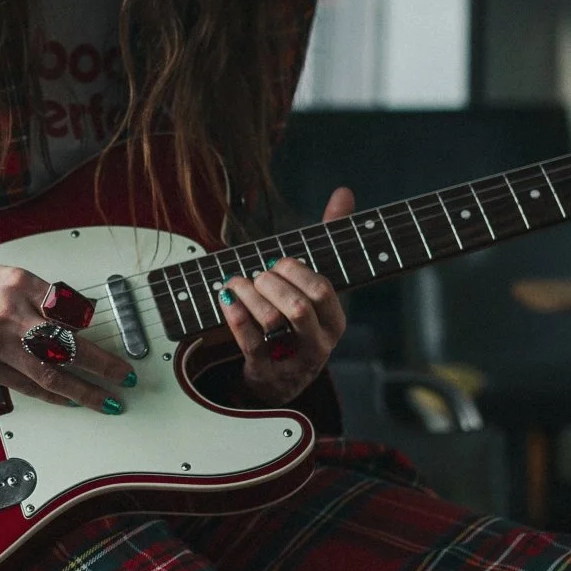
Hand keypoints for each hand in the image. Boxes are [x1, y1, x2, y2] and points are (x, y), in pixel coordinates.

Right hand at [0, 246, 133, 412]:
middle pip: (70, 342)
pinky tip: (67, 400)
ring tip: (106, 399)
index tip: (113, 340)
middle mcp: (11, 309)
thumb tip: (65, 320)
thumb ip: (30, 297)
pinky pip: (25, 385)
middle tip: (125, 374)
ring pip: (52, 371)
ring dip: (85, 389)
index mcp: (18, 281)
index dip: (94, 329)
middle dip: (104, 363)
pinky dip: (51, 395)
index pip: (70, 308)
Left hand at [219, 186, 353, 406]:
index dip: (297, 271)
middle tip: (258, 275)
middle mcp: (318, 343)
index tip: (278, 263)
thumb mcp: (315, 283)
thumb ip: (328, 239)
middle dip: (273, 284)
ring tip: (236, 282)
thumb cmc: (298, 318)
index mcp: (334, 320)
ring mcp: (291, 360)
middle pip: (298, 308)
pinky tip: (226, 296)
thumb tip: (344, 192)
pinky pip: (248, 341)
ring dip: (249, 295)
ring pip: (273, 322)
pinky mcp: (264, 371)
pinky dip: (234, 314)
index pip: (323, 290)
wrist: (279, 378)